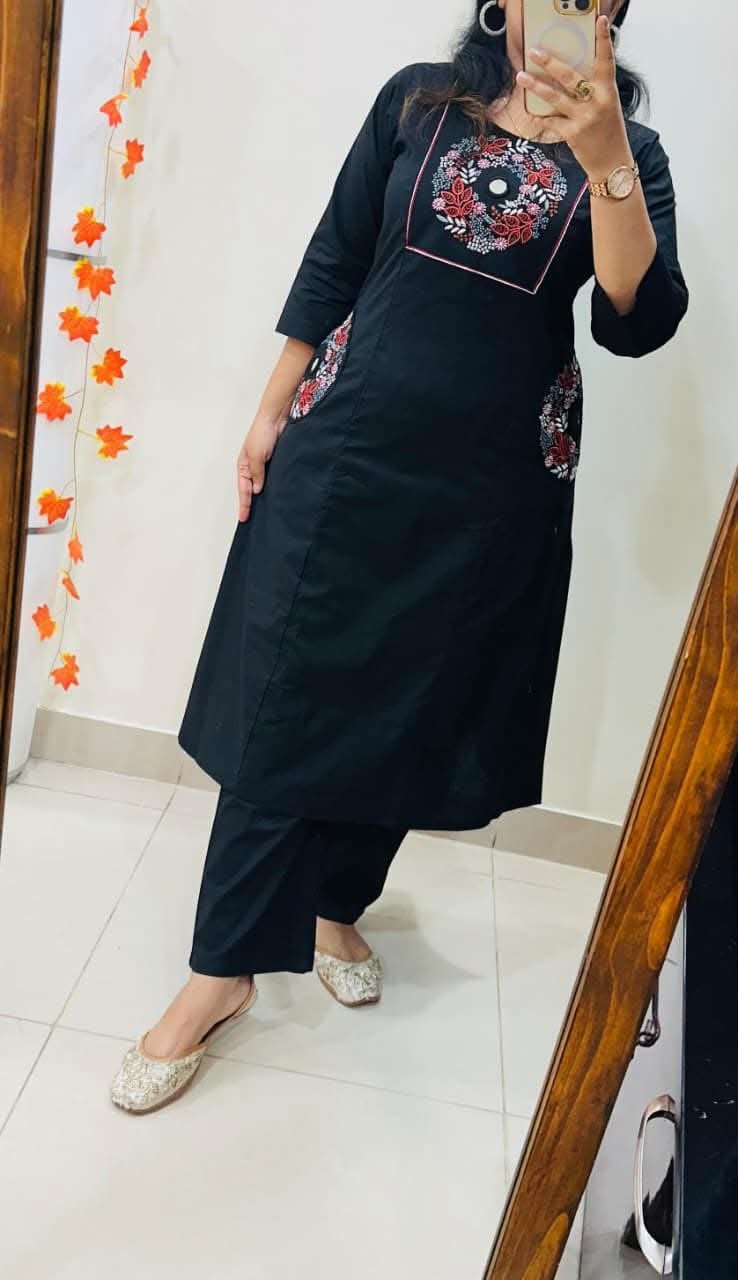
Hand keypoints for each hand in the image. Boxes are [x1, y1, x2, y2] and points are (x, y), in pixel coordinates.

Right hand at [236, 410, 285, 522]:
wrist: (277, 418)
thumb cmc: (262, 432)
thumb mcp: (256, 456)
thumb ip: (257, 474)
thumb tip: (256, 491)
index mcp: (243, 465)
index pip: (243, 490)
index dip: (244, 504)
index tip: (243, 518)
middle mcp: (252, 466)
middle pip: (250, 490)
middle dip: (250, 503)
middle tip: (250, 519)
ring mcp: (264, 465)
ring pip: (261, 485)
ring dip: (262, 496)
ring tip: (264, 512)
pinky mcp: (275, 462)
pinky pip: (272, 478)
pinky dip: (273, 487)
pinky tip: (277, 495)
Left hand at [517, 15, 632, 179]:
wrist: (612, 162)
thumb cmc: (609, 131)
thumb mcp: (607, 105)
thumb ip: (594, 89)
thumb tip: (573, 73)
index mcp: (607, 91)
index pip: (606, 60)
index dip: (603, 40)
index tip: (600, 21)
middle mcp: (597, 102)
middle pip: (570, 77)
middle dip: (551, 63)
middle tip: (535, 52)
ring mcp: (584, 118)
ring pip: (555, 98)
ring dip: (536, 86)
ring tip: (521, 76)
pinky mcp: (573, 133)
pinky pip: (551, 122)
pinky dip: (540, 118)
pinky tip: (530, 115)